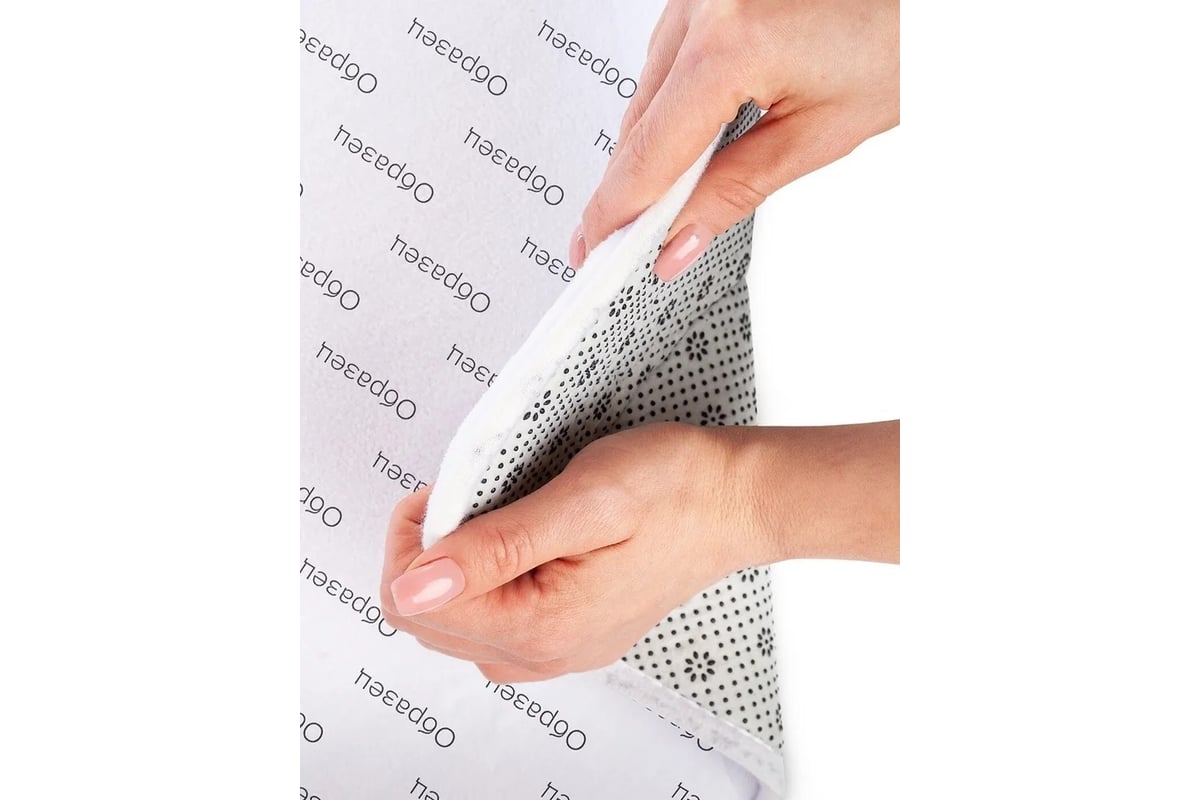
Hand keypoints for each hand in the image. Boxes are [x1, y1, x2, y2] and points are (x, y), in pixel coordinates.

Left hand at [379, 420, 898, 682]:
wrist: (735, 500)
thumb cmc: (672, 490)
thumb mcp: (577, 502)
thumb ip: (492, 548)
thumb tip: (416, 585)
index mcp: (542, 626)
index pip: (418, 605)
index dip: (411, 542)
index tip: (439, 496)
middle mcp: (547, 652)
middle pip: (430, 624)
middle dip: (426, 558)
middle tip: (459, 501)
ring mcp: (562, 649)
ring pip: (459, 629)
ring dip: (452, 573)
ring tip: (483, 519)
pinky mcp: (575, 633)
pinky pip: (498, 628)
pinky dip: (483, 586)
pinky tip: (507, 548)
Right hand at [569, 0, 899, 281]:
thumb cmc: (901, 39)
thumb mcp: (821, 134)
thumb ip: (736, 191)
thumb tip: (679, 241)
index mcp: (730, 42)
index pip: (648, 153)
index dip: (617, 213)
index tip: (596, 251)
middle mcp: (703, 5)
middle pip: (636, 123)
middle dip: (631, 188)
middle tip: (629, 244)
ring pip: (645, 89)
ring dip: (651, 145)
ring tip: (667, 198)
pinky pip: (665, 57)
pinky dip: (670, 102)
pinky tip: (687, 135)